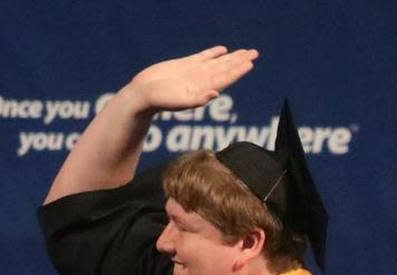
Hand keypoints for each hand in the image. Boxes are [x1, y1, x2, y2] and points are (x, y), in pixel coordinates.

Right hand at [128, 45, 257, 113]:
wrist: (142, 94)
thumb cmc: (158, 101)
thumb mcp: (178, 102)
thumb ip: (197, 100)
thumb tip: (216, 93)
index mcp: (202, 89)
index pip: (225, 79)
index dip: (238, 71)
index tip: (250, 63)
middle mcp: (201, 81)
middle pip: (225, 69)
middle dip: (240, 61)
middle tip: (254, 53)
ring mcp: (193, 72)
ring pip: (217, 62)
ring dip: (231, 57)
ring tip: (245, 51)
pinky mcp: (184, 65)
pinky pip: (203, 57)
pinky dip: (213, 53)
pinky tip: (222, 50)